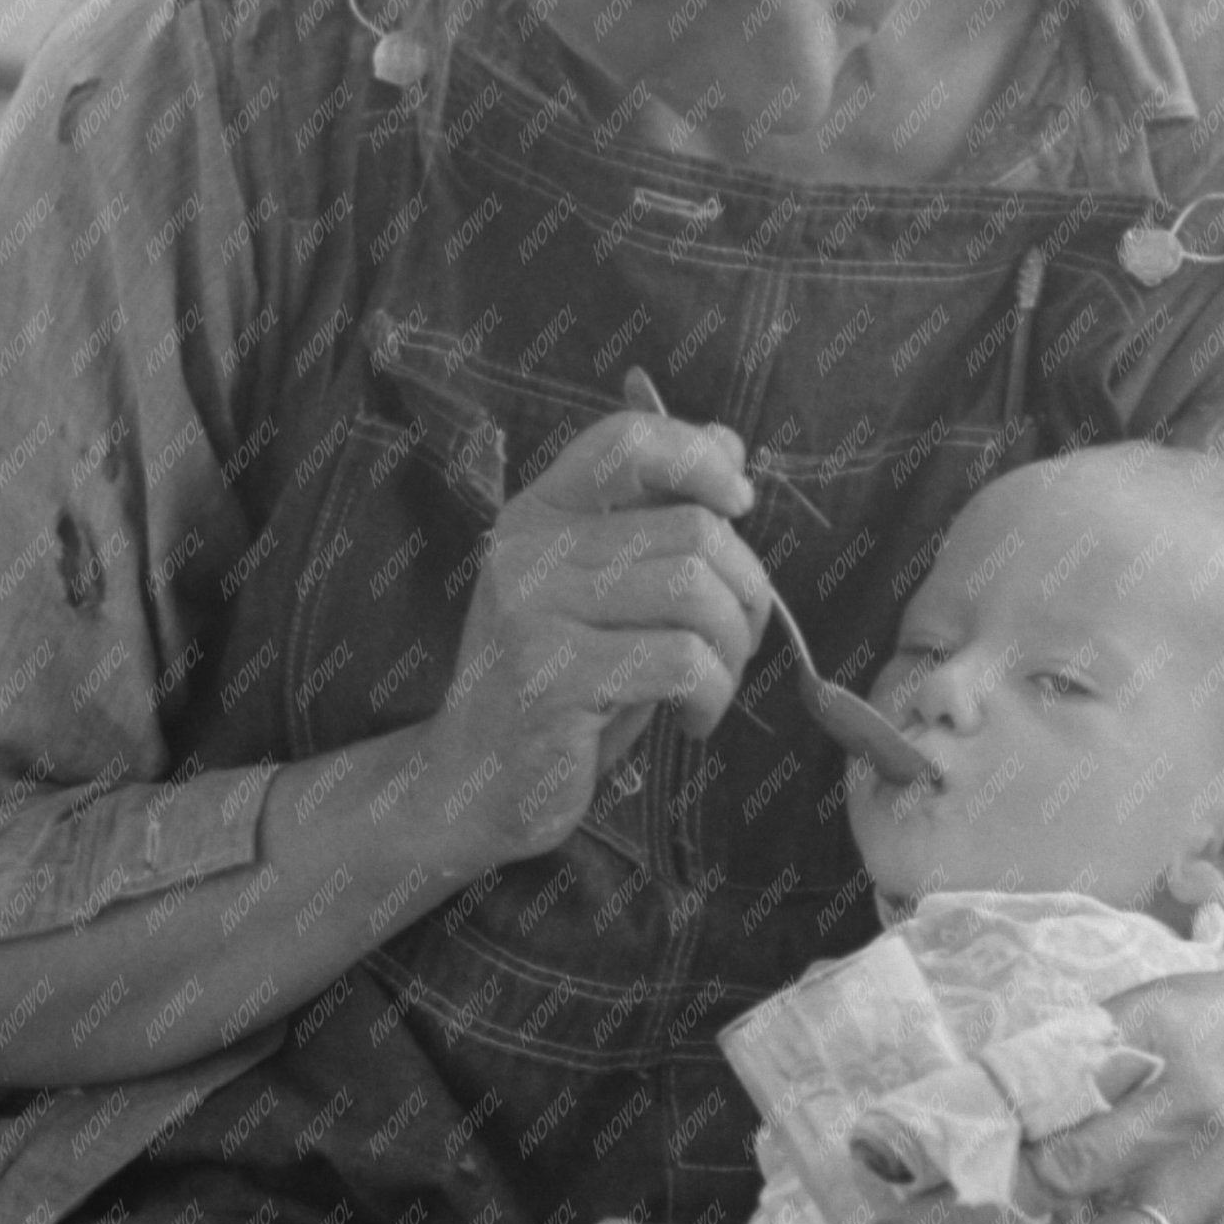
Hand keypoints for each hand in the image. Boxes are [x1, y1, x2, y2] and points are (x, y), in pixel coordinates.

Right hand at [419, 402, 773, 861]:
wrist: (477, 783)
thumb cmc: (558, 687)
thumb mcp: (606, 592)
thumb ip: (657, 518)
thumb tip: (729, 444)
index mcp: (538, 513)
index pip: (627, 440)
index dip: (702, 459)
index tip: (739, 506)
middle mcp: (528, 550)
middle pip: (692, 528)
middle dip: (746, 590)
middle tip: (734, 644)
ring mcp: (535, 612)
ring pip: (695, 593)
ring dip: (733, 648)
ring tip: (712, 685)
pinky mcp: (555, 678)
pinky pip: (680, 661)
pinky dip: (711, 695)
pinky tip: (692, 720)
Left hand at [864, 952, 1223, 1223]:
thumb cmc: (1200, 1030)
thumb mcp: (1136, 1011)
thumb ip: (1059, 1058)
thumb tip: (949, 1110)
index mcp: (1165, 1055)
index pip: (1059, 1120)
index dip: (983, 1157)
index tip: (905, 1177)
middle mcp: (1195, 1132)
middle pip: (1080, 1198)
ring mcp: (1218, 1201)